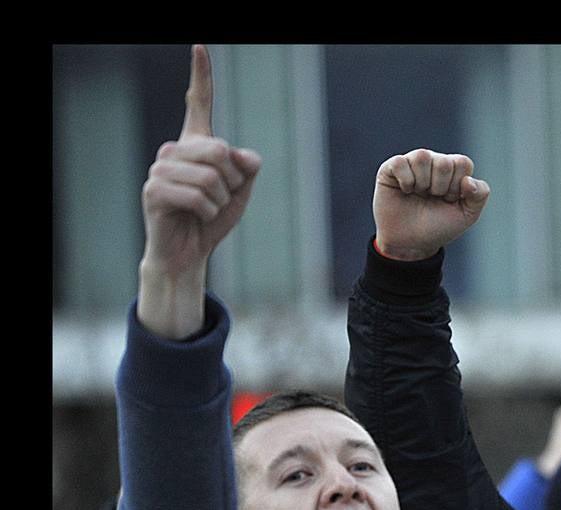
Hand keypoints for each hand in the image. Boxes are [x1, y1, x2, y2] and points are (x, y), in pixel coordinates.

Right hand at [138, 44, 261, 337]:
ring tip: (206, 209)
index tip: (200, 46)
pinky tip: (196, 217)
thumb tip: (243, 155)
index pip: (199, 104)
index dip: (201, 75)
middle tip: (218, 197)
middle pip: (220, 150)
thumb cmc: (212, 218)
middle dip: (231, 180)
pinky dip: (208, 211)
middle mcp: (174, 149)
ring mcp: (160, 167)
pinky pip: (199, 196)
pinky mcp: (154, 190)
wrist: (189, 251)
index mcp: (195, 143)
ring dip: (220, 200)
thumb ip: (247, 167)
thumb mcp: (240, 190)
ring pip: (211, 176)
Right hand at [372, 149, 490, 260]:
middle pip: (444, 162)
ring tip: (418, 194)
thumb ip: (479, 195)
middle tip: (433, 198)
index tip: (449, 200)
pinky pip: (400, 162)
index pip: (463, 163)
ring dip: (422, 183)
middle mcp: (433, 161)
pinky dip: (405, 181)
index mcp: (453, 169)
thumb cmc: (438, 227)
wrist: (411, 244)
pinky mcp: (391, 167)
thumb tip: (468, 180)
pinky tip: (405, 191)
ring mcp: (412, 162)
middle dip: (440, 188)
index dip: (457, 186)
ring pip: (422, 156)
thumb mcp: (467, 215)